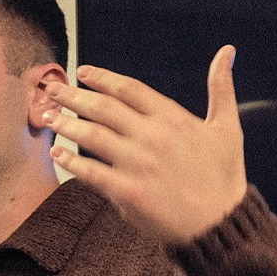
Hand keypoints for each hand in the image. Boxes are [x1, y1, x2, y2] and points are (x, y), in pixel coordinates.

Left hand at [45, 45, 247, 243]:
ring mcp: (138, 164)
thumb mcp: (228, 128)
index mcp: (173, 119)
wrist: (221, 224)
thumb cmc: (223, 177)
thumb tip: (226, 51)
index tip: (82, 73)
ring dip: (66, 124)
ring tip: (47, 117)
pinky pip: (91, 173)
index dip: (102, 79)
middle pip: (103, 108)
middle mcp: (152, 136)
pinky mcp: (128, 192)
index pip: (129, 89)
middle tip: (50, 90)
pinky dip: (71, 162)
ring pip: (92, 137)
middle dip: (73, 96)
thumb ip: (221, 89)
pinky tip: (55, 153)